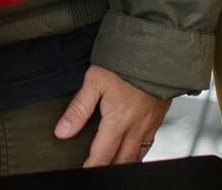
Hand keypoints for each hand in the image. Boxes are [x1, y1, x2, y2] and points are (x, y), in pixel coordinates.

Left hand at [54, 65, 171, 166]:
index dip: (91, 166)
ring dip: (123, 164)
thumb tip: (62, 131)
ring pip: (137, 157)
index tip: (83, 171)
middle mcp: (137, 128)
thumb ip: (78, 109)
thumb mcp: (94, 81)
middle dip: (108, 169)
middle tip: (95, 170)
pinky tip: (131, 150)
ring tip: (111, 165)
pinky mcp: (159, 119)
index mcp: (119, 121)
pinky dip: (138, 153)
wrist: (157, 50)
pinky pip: (149, 145)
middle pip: (122, 162)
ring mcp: (150, 125)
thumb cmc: (125, 61)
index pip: (102, 155)